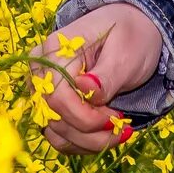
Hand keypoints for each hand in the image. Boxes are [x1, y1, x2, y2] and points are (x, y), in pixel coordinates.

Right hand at [27, 1, 162, 154]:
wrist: (132, 31)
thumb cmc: (130, 37)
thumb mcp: (126, 53)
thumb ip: (106, 75)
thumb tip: (83, 87)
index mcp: (56, 50)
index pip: (57, 96)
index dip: (83, 116)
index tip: (115, 118)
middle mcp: (42, 71)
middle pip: (53, 117)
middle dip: (90, 132)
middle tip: (122, 126)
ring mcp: (44, 90)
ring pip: (55, 131)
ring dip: (88, 141)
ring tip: (118, 131)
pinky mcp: (53, 105)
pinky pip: (60, 134)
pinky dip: (83, 141)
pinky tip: (106, 133)